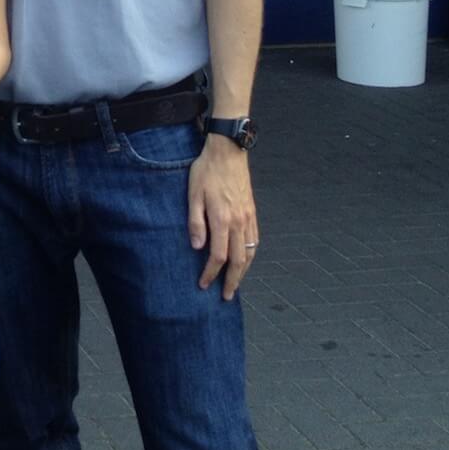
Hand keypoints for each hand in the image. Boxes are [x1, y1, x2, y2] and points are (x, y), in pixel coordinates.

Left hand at [188, 135, 258, 298]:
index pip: (218, 256)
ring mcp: (249, 218)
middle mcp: (239, 222)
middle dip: (231, 281)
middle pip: (238, 261)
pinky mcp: (253, 213)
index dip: (210, 273)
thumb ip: (195, 222)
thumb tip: (196, 247)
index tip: (203, 284)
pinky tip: (245, 261)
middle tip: (226, 297)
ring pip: (249, 254)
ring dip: (243, 272)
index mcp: (222, 219)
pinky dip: (251, 257)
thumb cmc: (206, 171)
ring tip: (235, 284)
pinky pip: (255, 242)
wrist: (228, 153)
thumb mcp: (193, 194)